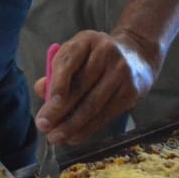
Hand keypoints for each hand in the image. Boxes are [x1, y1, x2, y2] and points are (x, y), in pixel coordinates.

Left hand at [34, 28, 159, 145]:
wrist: (137, 55)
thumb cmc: (96, 57)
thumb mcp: (76, 54)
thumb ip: (57, 71)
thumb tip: (41, 90)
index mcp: (87, 40)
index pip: (69, 62)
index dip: (57, 85)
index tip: (47, 105)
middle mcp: (107, 53)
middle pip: (80, 86)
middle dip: (59, 111)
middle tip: (44, 127)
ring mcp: (121, 72)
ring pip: (93, 104)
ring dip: (72, 124)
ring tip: (56, 137)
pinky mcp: (131, 91)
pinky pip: (106, 114)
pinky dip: (88, 128)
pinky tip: (74, 137)